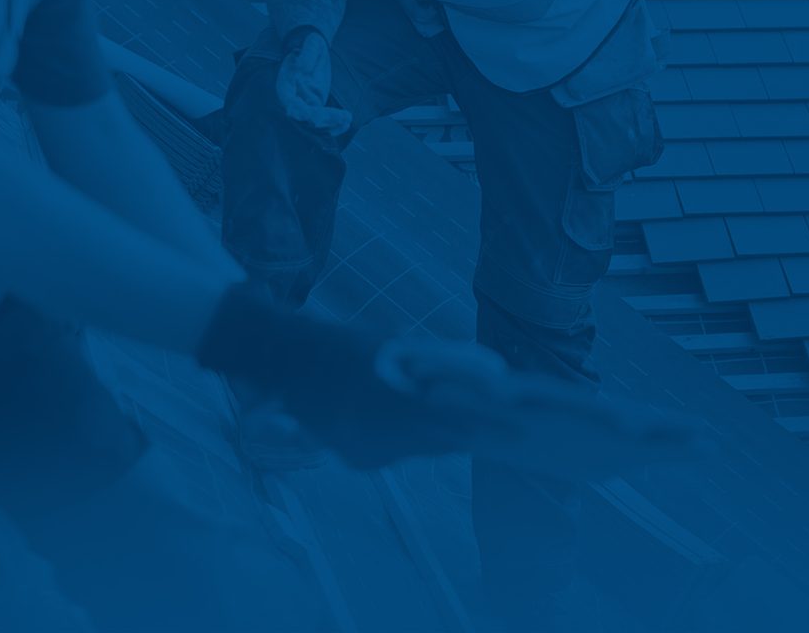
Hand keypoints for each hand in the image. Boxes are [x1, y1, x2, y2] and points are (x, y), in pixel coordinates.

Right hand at [197, 286, 520, 468]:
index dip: (492, 425)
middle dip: (475, 430)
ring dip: (441, 431)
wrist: (285, 364)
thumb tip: (495, 372)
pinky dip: (408, 435)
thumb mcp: (398, 346)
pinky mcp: (361, 461)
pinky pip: (399, 449)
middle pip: (445, 438)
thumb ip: (448, 361)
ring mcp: (371, 453)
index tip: (524, 428)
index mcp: (397, 406)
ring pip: (423, 445)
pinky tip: (397, 414)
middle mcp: (384, 437)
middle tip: (511, 426)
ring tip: (453, 413)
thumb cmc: (344, 347)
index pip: (458, 420)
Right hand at [274, 31, 349, 137]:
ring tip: (347, 119)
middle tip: (342, 117)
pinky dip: (334, 124)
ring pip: (314, 122)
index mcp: (286, 84)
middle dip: (322, 119)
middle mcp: (294, 97)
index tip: (309, 116)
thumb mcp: (310, 43)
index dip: (298, 110)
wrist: (311, 47)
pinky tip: (346, 122)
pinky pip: (323, 120)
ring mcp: (305, 103)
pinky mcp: (315, 105)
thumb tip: (302, 67)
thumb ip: (307, 53)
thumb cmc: (309, 43)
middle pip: (305, 116)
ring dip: (330, 125)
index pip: (290, 101)